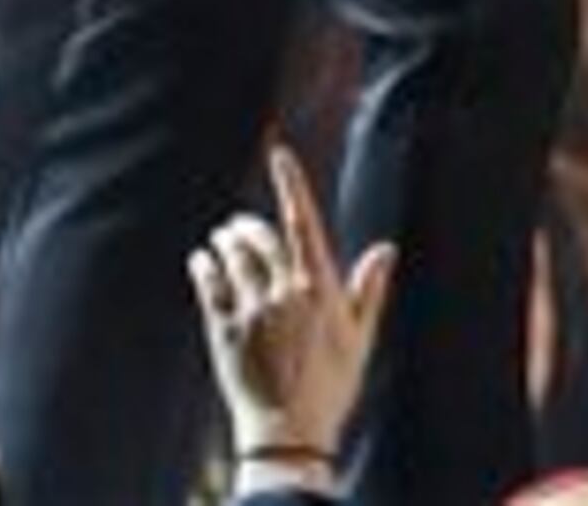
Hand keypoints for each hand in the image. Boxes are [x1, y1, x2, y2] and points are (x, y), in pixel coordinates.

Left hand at [189, 142, 395, 480]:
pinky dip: (203, 266)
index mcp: (319, 289)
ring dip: (223, 242)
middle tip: (236, 225)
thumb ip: (369, 290)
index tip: (280, 153)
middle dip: (246, 226)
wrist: (290, 433)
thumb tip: (386, 249)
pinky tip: (201, 261)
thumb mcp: (360, 339)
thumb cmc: (331, 387)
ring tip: (219, 240)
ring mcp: (252, 310)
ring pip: (232, 256)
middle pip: (260, 237)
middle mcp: (284, 292)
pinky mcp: (224, 329)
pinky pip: (209, 284)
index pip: (303, 221)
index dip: (291, 183)